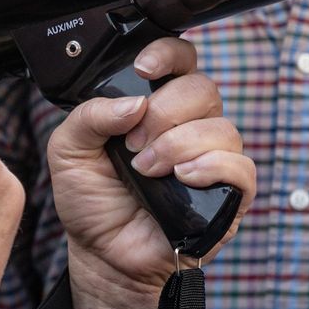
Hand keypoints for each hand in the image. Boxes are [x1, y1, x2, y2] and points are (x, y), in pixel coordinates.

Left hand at [49, 38, 255, 308]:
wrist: (101, 254)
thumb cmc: (90, 200)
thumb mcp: (68, 151)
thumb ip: (89, 116)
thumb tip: (133, 103)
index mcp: (153, 106)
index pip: (179, 61)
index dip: (168, 55)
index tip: (143, 71)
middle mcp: (188, 125)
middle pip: (203, 88)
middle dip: (165, 112)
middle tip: (133, 144)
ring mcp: (211, 158)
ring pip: (222, 127)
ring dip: (178, 145)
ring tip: (147, 171)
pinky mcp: (228, 193)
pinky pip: (241, 167)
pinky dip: (212, 167)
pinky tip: (182, 177)